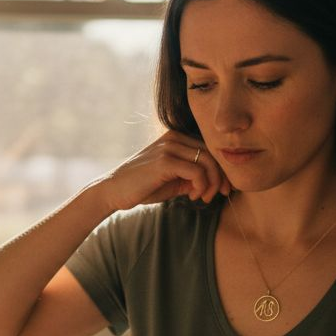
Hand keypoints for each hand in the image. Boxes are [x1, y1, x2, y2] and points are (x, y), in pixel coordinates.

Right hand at [97, 130, 231, 212]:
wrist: (113, 191)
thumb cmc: (142, 187)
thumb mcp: (172, 180)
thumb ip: (192, 177)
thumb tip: (215, 182)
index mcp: (176, 138)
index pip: (209, 150)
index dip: (220, 170)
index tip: (221, 190)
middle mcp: (174, 138)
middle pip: (212, 154)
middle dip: (220, 177)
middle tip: (218, 196)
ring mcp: (169, 147)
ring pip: (208, 162)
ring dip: (212, 184)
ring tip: (203, 198)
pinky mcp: (165, 161)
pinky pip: (197, 172)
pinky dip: (201, 186)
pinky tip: (193, 196)